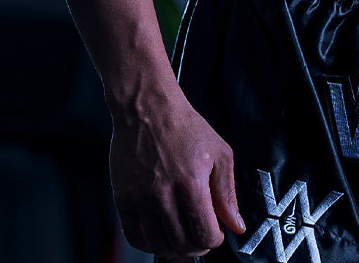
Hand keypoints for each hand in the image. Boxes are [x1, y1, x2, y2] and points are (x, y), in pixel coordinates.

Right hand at [109, 91, 245, 257]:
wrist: (148, 109)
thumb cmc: (183, 126)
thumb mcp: (219, 153)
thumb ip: (228, 193)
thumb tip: (235, 224)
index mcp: (191, 184)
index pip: (204, 234)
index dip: (214, 240)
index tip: (216, 234)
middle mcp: (164, 195)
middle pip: (182, 244)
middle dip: (197, 246)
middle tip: (201, 237)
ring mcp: (141, 199)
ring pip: (159, 245)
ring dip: (175, 248)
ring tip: (183, 237)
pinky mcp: (123, 200)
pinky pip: (135, 237)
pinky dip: (150, 244)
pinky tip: (160, 235)